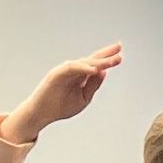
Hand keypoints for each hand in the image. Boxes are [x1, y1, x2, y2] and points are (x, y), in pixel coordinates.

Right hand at [3, 44, 121, 141]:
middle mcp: (73, 70)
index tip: (120, 54)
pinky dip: (83, 68)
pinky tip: (95, 70)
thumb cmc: (61, 106)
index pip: (95, 64)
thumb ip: (93, 85)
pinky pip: (71, 69)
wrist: (43, 113)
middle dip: (105, 55)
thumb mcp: (84, 98)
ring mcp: (64, 71)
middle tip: (119, 49)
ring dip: (98, 62)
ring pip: (83, 63)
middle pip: (91, 60)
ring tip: (111, 61)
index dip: (107, 58)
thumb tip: (104, 72)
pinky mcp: (56, 74)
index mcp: (81, 75)